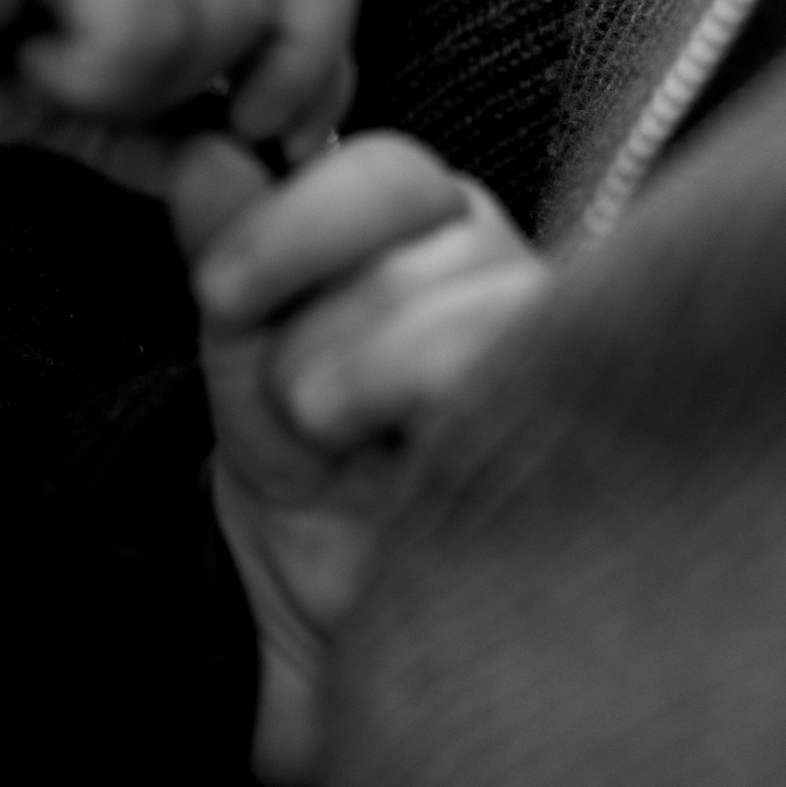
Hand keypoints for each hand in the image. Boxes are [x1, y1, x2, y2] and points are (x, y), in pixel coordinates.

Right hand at [0, 0, 357, 172]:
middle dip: (276, 62)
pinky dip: (88, 70)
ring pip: (221, 12)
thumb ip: (147, 117)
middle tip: (193, 120)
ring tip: (45, 60)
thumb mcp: (48, 85)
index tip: (260, 128)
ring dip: (140, 80)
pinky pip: (145, 19)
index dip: (319, 39)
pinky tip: (16, 44)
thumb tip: (236, 176)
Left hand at [169, 129, 549, 786]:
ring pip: (469, 292)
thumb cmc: (310, 484)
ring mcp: (557, 343)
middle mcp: (505, 269)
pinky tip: (396, 470)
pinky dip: (414, 407)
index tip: (217, 290)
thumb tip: (203, 148)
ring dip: (360, 370)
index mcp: (432, 232)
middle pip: (422, 208)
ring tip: (336, 443)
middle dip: (319, 303)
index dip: (293, 215)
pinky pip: (503, 369)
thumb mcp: (248, 359)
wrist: (343, 638)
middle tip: (288, 397)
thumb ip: (229, 247)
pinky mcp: (581, 424)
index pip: (387, 165)